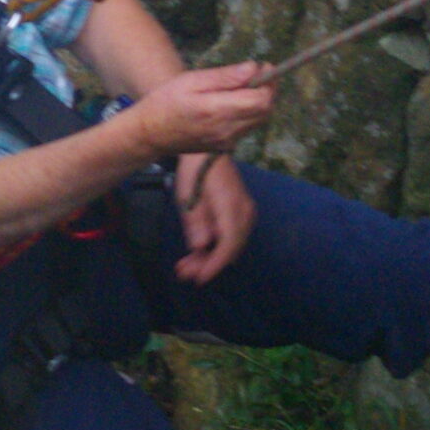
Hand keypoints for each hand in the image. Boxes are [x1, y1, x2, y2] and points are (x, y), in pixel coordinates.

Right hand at [123, 62, 274, 158]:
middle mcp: (227, 130)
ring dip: (259, 102)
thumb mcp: (192, 80)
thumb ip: (225, 77)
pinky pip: (247, 128)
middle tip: (257, 74)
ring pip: (259, 120)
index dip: (269, 82)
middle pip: (265, 111)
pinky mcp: (225, 147)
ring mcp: (227, 141)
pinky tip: (233, 102)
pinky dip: (249, 113)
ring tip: (243, 86)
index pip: (261, 100)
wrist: (150, 134)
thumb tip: (253, 68)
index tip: (264, 67)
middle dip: (267, 91)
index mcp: (218, 111)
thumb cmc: (166, 102)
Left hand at [174, 153, 253, 283]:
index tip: (199, 278)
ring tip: (186, 265)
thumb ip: (195, 223)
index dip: (214, 265)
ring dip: (210, 257)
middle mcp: (245, 213)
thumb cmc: (195, 171)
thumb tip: (200, 246)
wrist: (209, 151)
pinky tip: (197, 252)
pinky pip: (231, 236)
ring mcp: (246, 213)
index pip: (228, 245)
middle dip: (208, 264)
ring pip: (230, 245)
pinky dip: (215, 246)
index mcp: (232, 208)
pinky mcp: (241, 213)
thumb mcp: (188, 197)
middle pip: (230, 248)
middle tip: (184, 272)